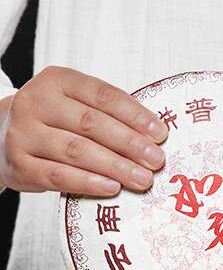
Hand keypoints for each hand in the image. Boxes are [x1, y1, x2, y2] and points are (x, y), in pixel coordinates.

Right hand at [0, 66, 168, 195]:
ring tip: (142, 178)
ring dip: (115, 166)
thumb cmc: (57, 121)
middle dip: (130, 144)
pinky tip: (112, 188)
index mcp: (58, 81)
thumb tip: (155, 139)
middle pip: (91, 123)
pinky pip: (58, 175)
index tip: (160, 134)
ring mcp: (24, 133)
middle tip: (156, 160)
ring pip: (76, 150)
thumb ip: (110, 115)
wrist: (3, 134)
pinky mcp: (19, 164)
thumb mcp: (78, 104)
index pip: (103, 95)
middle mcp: (37, 102)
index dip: (135, 115)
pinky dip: (88, 182)